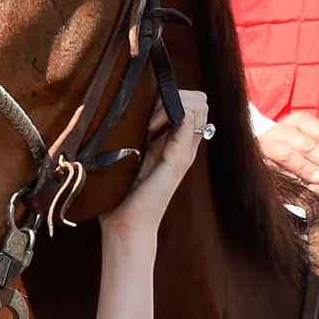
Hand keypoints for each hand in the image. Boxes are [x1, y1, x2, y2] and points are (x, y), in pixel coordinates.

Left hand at [100, 90, 209, 235]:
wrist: (125, 224)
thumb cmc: (120, 191)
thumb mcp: (128, 152)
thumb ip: (135, 131)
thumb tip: (126, 103)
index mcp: (174, 141)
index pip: (190, 101)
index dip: (169, 95)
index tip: (143, 109)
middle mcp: (184, 144)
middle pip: (198, 99)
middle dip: (173, 95)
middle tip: (147, 114)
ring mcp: (185, 150)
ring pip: (199, 104)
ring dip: (172, 102)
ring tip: (148, 122)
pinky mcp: (179, 159)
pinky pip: (188, 121)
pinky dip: (169, 114)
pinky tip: (148, 129)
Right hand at [257, 112, 318, 187]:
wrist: (263, 156)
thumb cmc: (296, 149)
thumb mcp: (316, 143)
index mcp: (299, 121)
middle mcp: (281, 130)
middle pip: (308, 145)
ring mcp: (267, 144)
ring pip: (289, 155)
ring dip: (307, 168)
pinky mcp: (258, 160)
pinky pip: (274, 169)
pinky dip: (289, 177)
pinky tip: (301, 186)